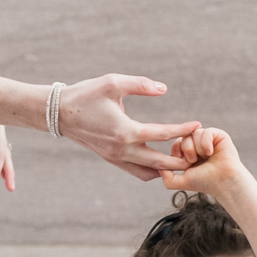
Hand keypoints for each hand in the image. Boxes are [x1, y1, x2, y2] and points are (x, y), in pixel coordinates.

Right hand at [59, 76, 199, 180]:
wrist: (58, 113)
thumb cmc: (86, 94)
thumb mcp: (113, 83)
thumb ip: (140, 84)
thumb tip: (163, 89)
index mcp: (125, 131)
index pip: (162, 134)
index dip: (182, 130)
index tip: (198, 125)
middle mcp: (121, 150)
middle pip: (159, 163)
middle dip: (180, 159)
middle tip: (196, 152)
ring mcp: (115, 158)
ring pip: (147, 174)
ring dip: (164, 169)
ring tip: (178, 157)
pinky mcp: (110, 159)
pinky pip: (135, 171)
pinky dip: (150, 169)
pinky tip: (159, 159)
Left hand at [157, 125, 240, 193]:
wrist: (223, 182)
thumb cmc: (204, 182)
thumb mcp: (181, 181)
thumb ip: (167, 177)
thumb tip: (158, 168)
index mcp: (190, 153)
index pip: (176, 144)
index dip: (177, 152)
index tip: (186, 164)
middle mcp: (198, 145)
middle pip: (183, 137)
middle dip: (187, 150)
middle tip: (195, 161)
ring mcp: (209, 139)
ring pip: (194, 134)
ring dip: (197, 148)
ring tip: (205, 157)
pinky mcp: (219, 135)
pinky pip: (205, 131)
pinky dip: (206, 143)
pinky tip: (211, 153)